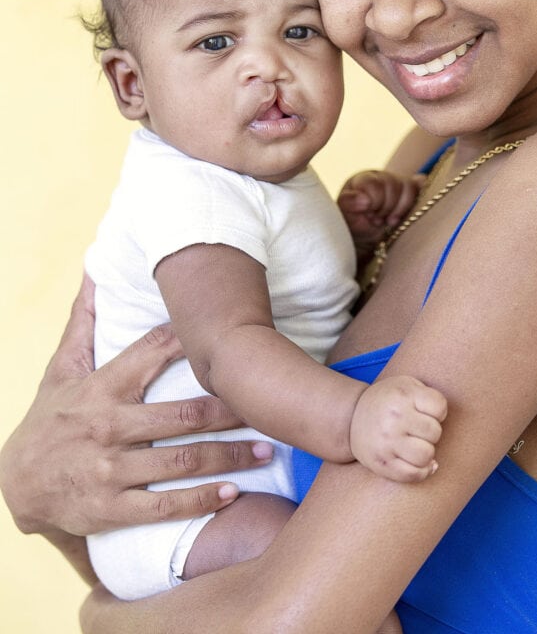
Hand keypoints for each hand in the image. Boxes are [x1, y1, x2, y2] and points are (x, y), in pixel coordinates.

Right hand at [0, 275, 273, 537]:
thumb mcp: (62, 368)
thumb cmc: (50, 419)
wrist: (15, 485)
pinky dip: (200, 501)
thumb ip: (84, 322)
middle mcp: (108, 427)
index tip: (231, 333)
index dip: (192, 341)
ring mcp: (110, 470)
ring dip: (228, 457)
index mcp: (102, 387)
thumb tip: (95, 271)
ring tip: (266, 451)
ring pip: (181, 462)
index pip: (153, 354)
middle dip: (229, 411)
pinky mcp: (111, 509)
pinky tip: (232, 492)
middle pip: (181, 416)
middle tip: (267, 406)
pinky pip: (163, 507)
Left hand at [338, 171, 422, 252]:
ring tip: (389, 220)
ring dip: (400, 209)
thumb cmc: (352, 224)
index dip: (374, 202)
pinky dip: (415, 203)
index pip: (375, 184)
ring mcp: (399, 183)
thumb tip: (365, 200)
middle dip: (386, 208)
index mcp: (363, 179)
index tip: (369, 215)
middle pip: (393, 184)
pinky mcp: (412, 193)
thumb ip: (348, 204)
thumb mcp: (344, 215)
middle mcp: (382, 177)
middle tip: (377, 219)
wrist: (365, 237)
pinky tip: (403, 215)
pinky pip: (421, 189)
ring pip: (409, 187)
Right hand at [349, 375, 446, 481]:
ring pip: (426, 456)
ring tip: (418, 445)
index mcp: (402, 396)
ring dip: (427, 452)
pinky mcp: (382, 464)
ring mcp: (387, 443)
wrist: (352, 418)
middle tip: (419, 430)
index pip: (439, 407)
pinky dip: (422, 472)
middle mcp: (394, 419)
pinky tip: (419, 463)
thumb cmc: (390, 401)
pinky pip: (413, 475)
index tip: (427, 412)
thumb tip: (444, 427)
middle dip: (431, 432)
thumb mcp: (407, 385)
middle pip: (435, 432)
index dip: (438, 412)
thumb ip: (430, 396)